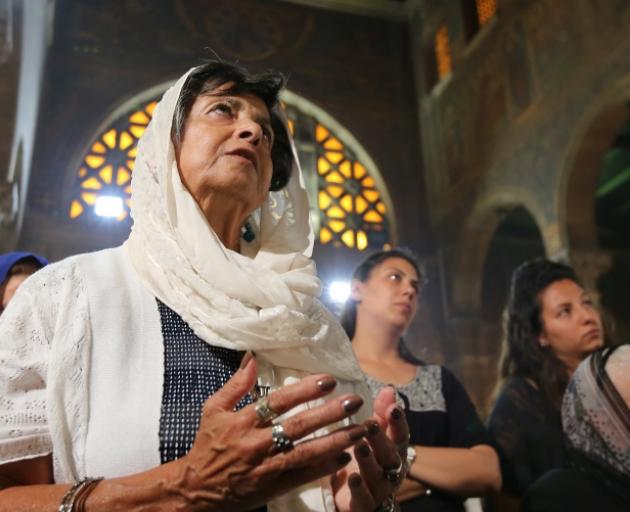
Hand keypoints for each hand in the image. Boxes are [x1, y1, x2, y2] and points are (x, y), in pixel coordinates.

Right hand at [174, 358, 366, 511]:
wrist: (196, 489)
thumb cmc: (207, 445)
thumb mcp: (213, 409)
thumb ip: (235, 385)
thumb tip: (252, 357)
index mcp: (242, 421)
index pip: (278, 402)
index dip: (304, 390)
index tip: (329, 379)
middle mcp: (256, 444)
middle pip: (298, 426)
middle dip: (329, 413)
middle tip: (354, 401)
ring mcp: (266, 468)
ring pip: (306, 453)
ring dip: (336, 440)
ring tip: (361, 430)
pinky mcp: (272, 488)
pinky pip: (302, 477)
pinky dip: (324, 468)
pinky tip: (346, 457)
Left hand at [333, 386, 408, 510]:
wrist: (358, 498)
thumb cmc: (368, 459)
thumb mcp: (374, 436)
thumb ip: (381, 414)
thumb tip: (389, 388)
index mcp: (394, 450)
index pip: (400, 434)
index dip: (399, 422)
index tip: (393, 407)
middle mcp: (390, 469)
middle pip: (390, 454)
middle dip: (381, 439)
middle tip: (370, 424)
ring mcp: (378, 487)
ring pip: (377, 474)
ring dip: (369, 460)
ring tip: (360, 446)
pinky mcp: (364, 504)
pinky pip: (364, 497)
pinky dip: (359, 488)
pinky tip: (352, 477)